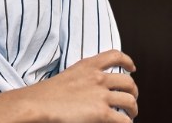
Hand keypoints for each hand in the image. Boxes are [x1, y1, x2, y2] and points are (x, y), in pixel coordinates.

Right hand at [0, 50, 137, 122]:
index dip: (127, 61)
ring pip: (130, 101)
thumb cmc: (46, 94)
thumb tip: (94, 88)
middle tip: (131, 99)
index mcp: (87, 66)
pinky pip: (124, 120)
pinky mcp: (102, 113)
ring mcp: (101, 95)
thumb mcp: (67, 76)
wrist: (37, 104)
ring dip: (133, 109)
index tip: (132, 68)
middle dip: (133, 92)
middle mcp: (97, 78)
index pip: (115, 56)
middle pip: (128, 82)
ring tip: (130, 115)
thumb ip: (83, 78)